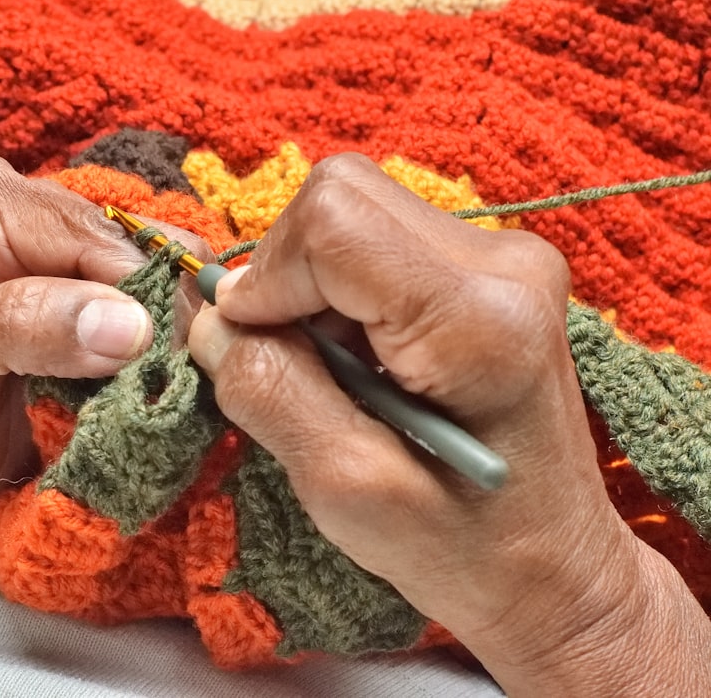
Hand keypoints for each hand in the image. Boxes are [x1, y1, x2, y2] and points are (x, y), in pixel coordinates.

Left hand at [0, 151, 162, 584]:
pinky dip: (169, 380)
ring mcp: (78, 286)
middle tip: (169, 386)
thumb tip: (130, 323)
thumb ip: (20, 326)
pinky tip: (163, 407)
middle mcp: (41, 229)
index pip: (93, 234)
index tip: (160, 359)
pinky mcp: (101, 342)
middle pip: (145, 257)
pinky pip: (162, 348)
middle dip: (166, 321)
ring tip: (165, 402)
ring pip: (169, 302)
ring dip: (175, 356)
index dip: (137, 291)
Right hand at [187, 154, 710, 694]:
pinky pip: (379, 240)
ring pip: (355, 211)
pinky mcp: (492, 268)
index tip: (247, 345)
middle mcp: (504, 262)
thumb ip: (269, 390)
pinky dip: (341, 293)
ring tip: (333, 371)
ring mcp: (505, 257)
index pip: (334, 221)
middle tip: (287, 357)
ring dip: (312, 286)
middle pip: (343, 195)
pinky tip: (362, 361)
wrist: (554, 570)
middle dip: (285, 273)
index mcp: (479, 319)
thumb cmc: (461, 548)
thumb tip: (211, 320)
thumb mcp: (344, 487)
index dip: (266, 277)